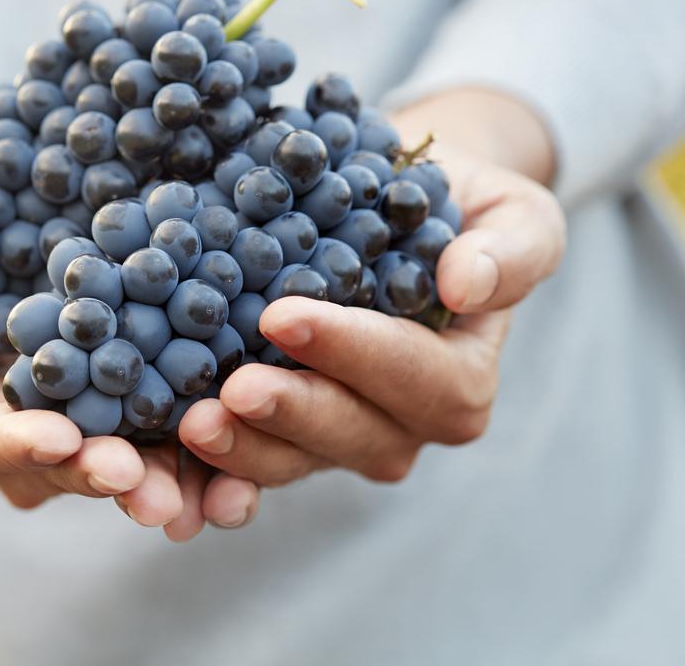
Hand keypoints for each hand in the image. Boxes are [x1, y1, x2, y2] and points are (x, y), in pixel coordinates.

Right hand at [0, 138, 258, 538]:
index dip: (22, 449)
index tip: (60, 441)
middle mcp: (39, 431)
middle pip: (75, 465)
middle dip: (116, 479)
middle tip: (152, 488)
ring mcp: (101, 401)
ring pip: (144, 448)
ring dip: (186, 471)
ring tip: (225, 487)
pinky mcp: (155, 360)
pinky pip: (191, 395)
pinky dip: (226, 411)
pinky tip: (261, 407)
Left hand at [178, 93, 566, 485]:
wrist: (385, 207)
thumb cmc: (452, 206)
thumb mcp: (509, 211)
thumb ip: (513, 249)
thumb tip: (467, 286)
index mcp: (458, 377)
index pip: (420, 380)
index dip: (356, 354)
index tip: (284, 316)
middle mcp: (400, 422)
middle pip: (354, 438)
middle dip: (293, 415)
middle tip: (232, 390)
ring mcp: (334, 435)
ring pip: (293, 462)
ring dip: (243, 451)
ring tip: (192, 424)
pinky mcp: (277, 432)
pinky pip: (245, 467)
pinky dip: (206, 477)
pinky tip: (171, 466)